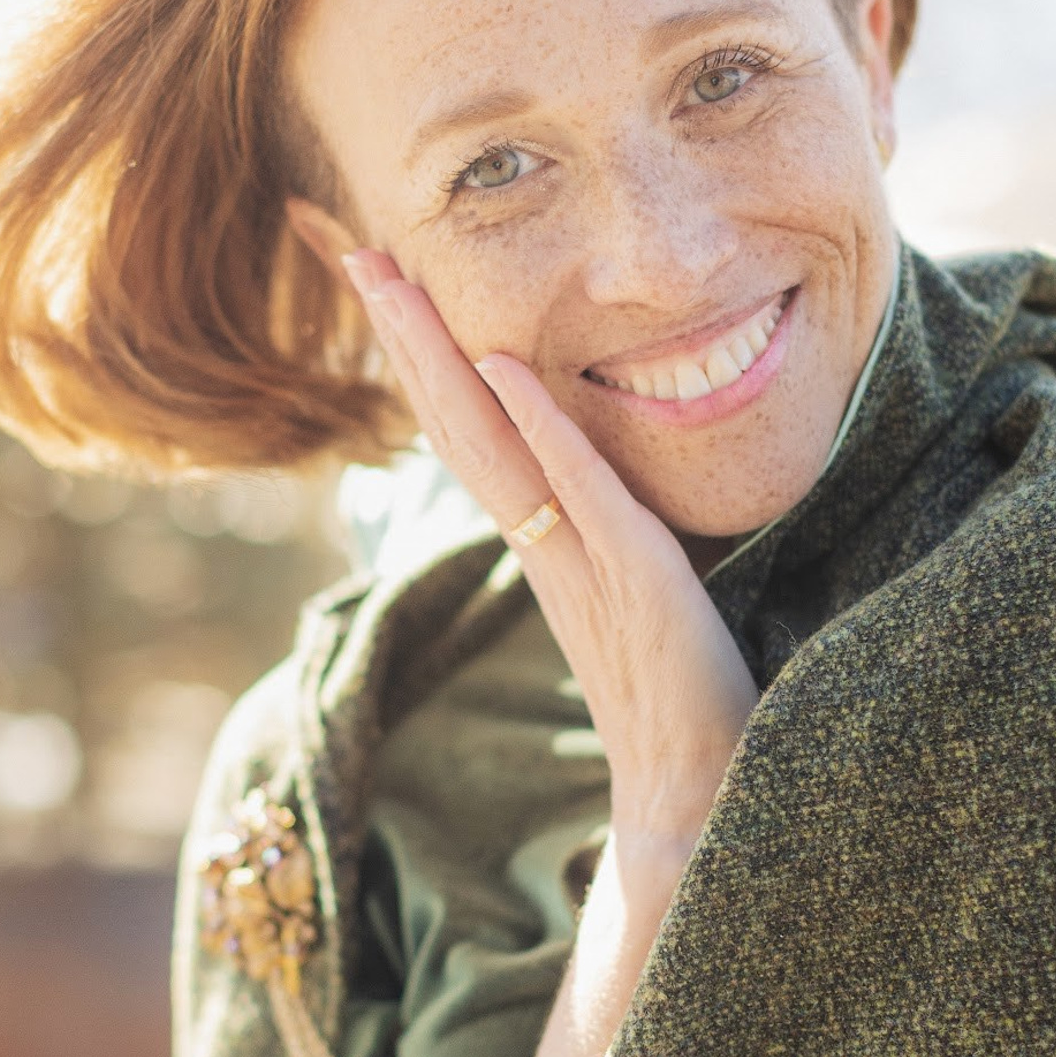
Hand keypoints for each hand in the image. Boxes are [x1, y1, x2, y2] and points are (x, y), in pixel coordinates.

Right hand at [343, 252, 754, 847]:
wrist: (695, 804)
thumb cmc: (684, 712)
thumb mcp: (643, 606)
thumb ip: (619, 548)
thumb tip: (615, 501)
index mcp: (548, 550)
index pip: (475, 439)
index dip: (430, 364)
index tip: (392, 289)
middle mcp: (546, 550)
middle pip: (457, 427)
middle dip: (409, 337)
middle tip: (359, 253)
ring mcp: (582, 566)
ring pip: (494, 448)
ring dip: (443, 360)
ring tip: (395, 282)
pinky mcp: (637, 585)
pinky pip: (582, 492)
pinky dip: (542, 424)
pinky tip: (505, 363)